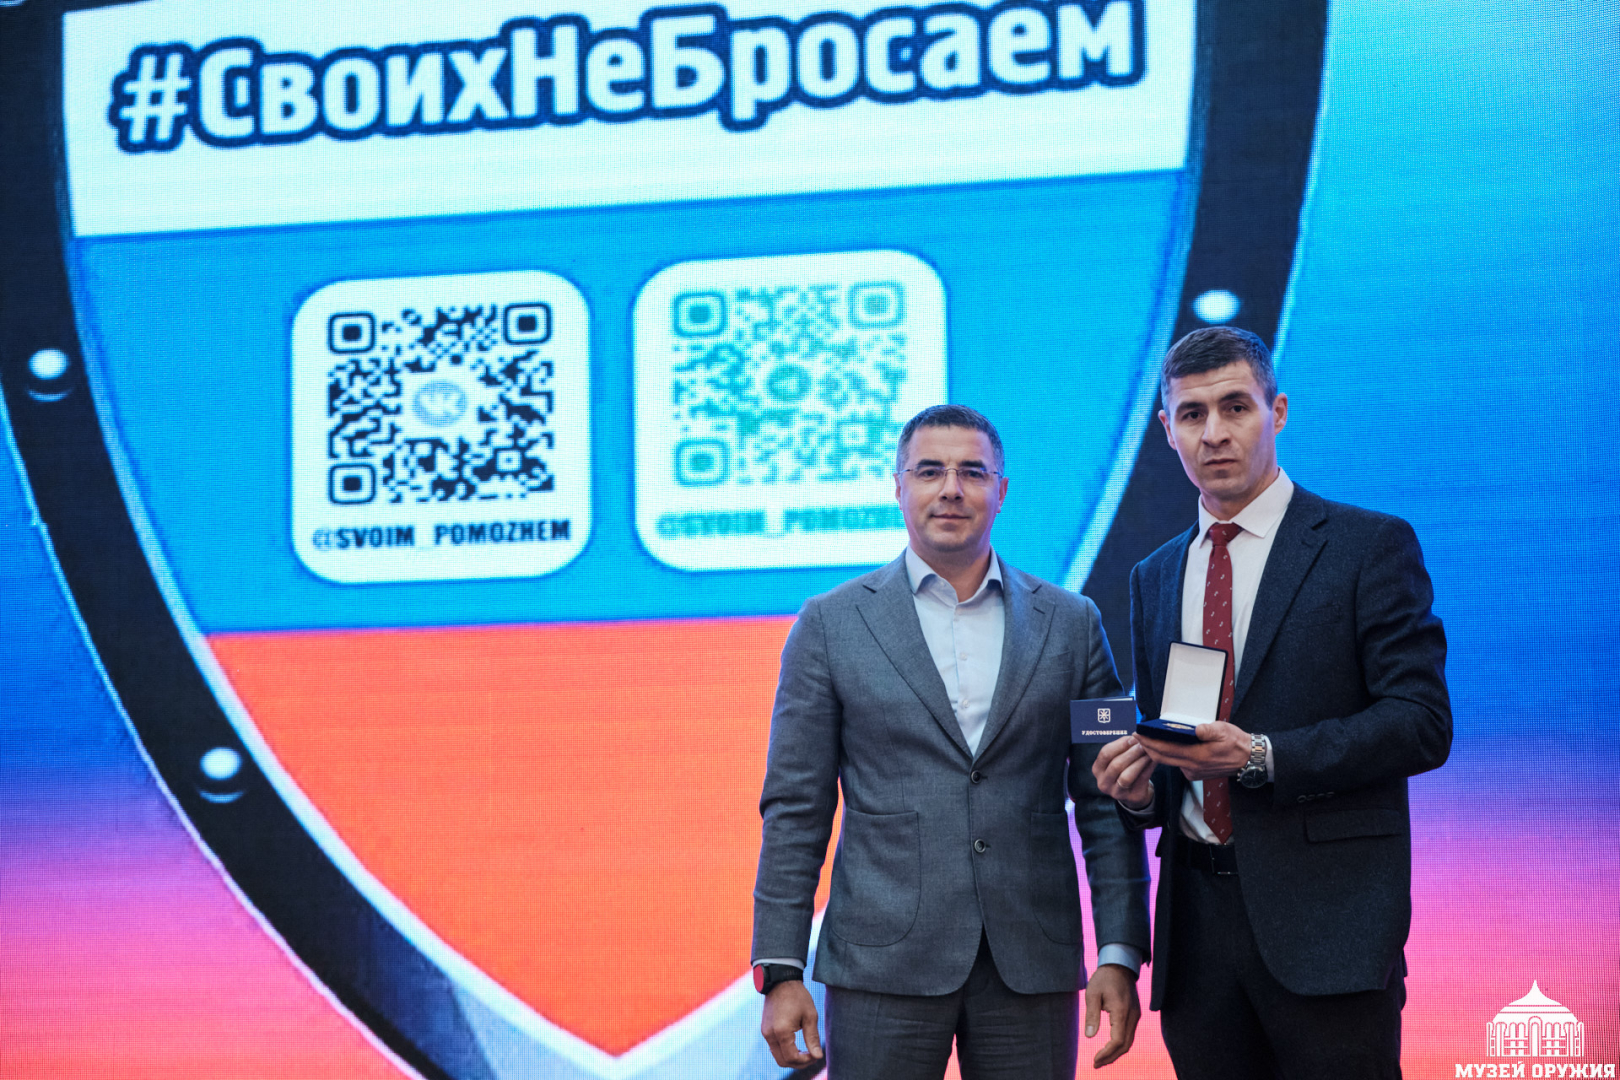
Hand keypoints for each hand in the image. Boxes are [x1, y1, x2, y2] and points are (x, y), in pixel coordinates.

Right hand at [760, 979, 822, 1067]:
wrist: (781, 981)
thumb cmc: (798, 996)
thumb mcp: (810, 1016)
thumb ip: (812, 1038)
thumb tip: (818, 1056)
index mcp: (782, 1031)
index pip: (792, 1057)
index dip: (805, 1061)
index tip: (816, 1056)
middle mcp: (770, 1034)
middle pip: (783, 1061)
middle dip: (798, 1063)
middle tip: (812, 1057)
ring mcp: (765, 1032)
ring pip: (777, 1056)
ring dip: (791, 1058)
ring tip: (806, 1052)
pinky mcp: (765, 1029)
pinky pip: (774, 1048)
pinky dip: (785, 1051)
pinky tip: (797, 1045)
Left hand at [1084, 963, 1140, 1067]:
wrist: (1120, 965)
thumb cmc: (1104, 978)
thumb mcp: (1092, 994)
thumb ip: (1091, 1015)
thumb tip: (1089, 1036)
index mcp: (1122, 1011)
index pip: (1117, 1040)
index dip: (1107, 1053)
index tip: (1095, 1060)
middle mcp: (1133, 1016)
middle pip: (1125, 1045)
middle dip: (1111, 1057)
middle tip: (1096, 1064)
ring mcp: (1136, 1015)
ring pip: (1129, 1041)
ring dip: (1116, 1052)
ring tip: (1101, 1059)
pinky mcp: (1135, 1014)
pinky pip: (1130, 1034)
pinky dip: (1121, 1044)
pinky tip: (1110, 1047)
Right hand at [1093, 736, 1154, 809]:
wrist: (1134, 792)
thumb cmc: (1125, 770)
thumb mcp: (1118, 759)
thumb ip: (1123, 749)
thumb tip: (1136, 736)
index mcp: (1097, 769)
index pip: (1105, 754)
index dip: (1120, 744)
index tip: (1133, 737)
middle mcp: (1103, 782)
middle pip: (1116, 765)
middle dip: (1131, 752)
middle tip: (1143, 744)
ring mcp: (1115, 792)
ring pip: (1127, 775)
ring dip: (1139, 761)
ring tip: (1149, 751)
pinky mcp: (1130, 797)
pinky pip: (1140, 780)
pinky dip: (1148, 768)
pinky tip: (1154, 760)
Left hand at [1136, 721, 1251, 780]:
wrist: (1248, 760)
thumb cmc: (1236, 743)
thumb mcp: (1224, 731)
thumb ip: (1208, 730)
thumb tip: (1196, 729)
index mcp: (1197, 756)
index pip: (1166, 750)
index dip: (1149, 742)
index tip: (1138, 734)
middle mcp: (1192, 767)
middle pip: (1162, 758)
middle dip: (1147, 747)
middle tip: (1136, 736)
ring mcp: (1193, 772)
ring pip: (1168, 762)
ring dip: (1156, 751)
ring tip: (1147, 739)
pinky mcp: (1195, 773)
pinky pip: (1177, 764)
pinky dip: (1168, 755)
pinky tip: (1164, 746)